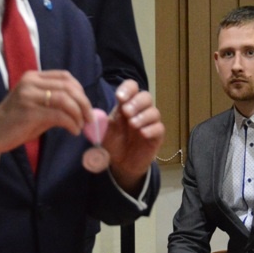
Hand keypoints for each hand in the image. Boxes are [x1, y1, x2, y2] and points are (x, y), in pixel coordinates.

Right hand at [0, 70, 91, 157]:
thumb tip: (82, 110)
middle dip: (84, 103)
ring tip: (81, 126)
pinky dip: (71, 123)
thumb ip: (56, 104)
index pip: (65, 77)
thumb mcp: (37, 106)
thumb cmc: (16, 121)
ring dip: (78, 114)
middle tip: (90, 118)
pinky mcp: (29, 111)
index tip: (86, 106)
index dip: (80, 91)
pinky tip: (73, 131)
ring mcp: (29, 95)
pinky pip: (59, 115)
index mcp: (34, 77)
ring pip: (65, 100)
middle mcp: (31, 82)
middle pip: (68, 87)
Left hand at [103, 80, 164, 194]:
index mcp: (125, 106)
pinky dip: (151, 129)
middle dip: (136, 102)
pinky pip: (159, 128)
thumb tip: (93, 114)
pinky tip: (142, 134)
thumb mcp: (103, 132)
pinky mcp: (157, 136)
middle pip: (146, 96)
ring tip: (133, 125)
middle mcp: (139, 111)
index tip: (120, 98)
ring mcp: (150, 123)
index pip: (132, 88)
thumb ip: (99, 122)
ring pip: (154, 111)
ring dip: (143, 116)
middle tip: (127, 113)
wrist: (121, 164)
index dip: (128, 89)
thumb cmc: (113, 144)